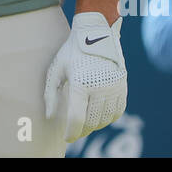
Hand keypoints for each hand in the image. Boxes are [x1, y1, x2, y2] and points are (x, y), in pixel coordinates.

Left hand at [43, 11, 127, 142]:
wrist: (96, 33)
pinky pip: (117, 112)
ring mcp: (113, 86)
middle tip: (74, 130)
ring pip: (105, 119)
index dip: (71, 132)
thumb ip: (50, 94)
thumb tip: (49, 116)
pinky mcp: (122, 86)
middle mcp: (99, 86)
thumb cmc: (72, 52)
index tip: (67, 138)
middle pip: (91, 122)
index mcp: (80, 83)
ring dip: (94, 125)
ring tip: (85, 122)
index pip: (77, 119)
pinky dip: (108, 118)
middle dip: (82, 130)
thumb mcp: (56, 69)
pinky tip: (99, 115)